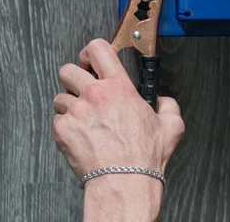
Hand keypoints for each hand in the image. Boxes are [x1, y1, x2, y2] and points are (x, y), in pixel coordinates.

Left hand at [53, 38, 184, 221]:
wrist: (124, 180)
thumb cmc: (144, 156)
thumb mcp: (172, 125)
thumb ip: (168, 105)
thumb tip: (163, 102)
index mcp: (120, 88)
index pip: (98, 49)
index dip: (91, 51)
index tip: (92, 59)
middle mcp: (94, 95)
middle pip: (68, 70)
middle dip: (75, 77)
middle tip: (84, 87)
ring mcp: (76, 112)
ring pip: (60, 96)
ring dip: (70, 104)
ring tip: (84, 117)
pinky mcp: (63, 130)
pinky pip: (57, 120)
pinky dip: (66, 126)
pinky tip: (81, 134)